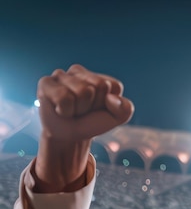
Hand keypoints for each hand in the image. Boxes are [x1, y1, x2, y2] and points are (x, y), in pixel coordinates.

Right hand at [34, 64, 133, 191]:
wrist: (69, 137)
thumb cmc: (92, 123)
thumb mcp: (116, 119)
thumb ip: (125, 109)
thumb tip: (111, 98)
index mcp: (99, 77)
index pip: (114, 85)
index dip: (110, 104)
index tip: (99, 110)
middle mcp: (79, 71)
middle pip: (99, 86)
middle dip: (94, 106)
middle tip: (84, 111)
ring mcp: (61, 75)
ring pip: (82, 92)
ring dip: (79, 109)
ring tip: (72, 110)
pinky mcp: (46, 82)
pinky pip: (64, 98)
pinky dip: (66, 110)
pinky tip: (61, 110)